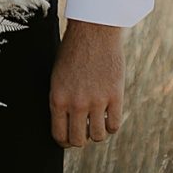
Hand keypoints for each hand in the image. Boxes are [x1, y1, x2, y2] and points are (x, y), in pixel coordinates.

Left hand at [50, 19, 124, 148]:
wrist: (93, 31)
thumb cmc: (72, 51)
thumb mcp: (57, 77)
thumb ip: (61, 100)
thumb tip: (66, 124)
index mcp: (57, 98)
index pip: (59, 135)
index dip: (64, 141)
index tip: (69, 139)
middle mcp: (76, 103)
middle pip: (78, 140)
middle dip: (80, 139)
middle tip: (84, 132)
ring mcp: (96, 101)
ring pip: (98, 136)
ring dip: (97, 133)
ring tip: (97, 122)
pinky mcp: (115, 96)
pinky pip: (114, 125)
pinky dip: (112, 125)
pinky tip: (109, 116)